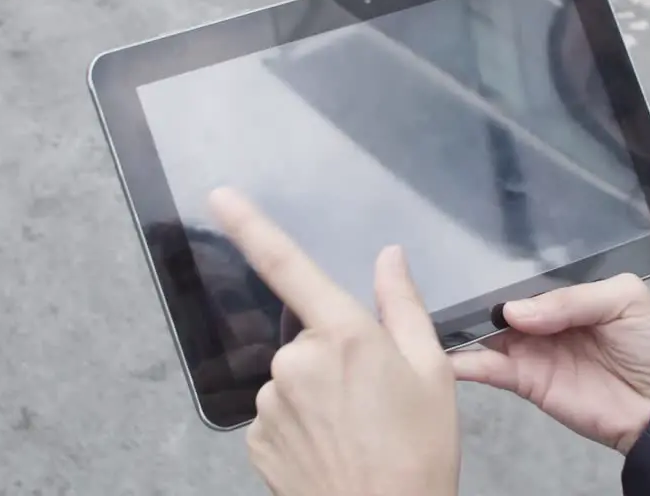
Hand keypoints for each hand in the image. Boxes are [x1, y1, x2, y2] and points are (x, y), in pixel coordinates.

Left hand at [209, 188, 459, 495]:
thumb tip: (389, 258)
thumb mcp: (432, 373)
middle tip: (375, 399)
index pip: (287, 265)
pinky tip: (333, 450)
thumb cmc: (418, 454)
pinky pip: (279, 416)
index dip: (249, 225)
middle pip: (308, 338)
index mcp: (342, 335)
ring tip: (359, 433)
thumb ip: (402, 306)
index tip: (218, 195)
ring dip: (319, 395)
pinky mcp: (256, 440)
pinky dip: (303, 426)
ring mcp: (270, 403)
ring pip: (293, 380)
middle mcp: (295, 362)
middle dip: (335, 358)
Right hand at [450, 274, 649, 453]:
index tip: (470, 258)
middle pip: (501, 302)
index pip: (528, 274)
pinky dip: (466, 363)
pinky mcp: (526, 380)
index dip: (503, 269)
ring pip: (487, 333)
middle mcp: (545, 317)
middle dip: (475, 295)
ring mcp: (532, 349)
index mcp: (569, 291)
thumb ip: (572, 297)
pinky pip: (489, 369)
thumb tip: (514, 311)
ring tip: (433, 317)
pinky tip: (446, 355)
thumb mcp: (625, 299)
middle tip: (442, 284)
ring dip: (461, 327)